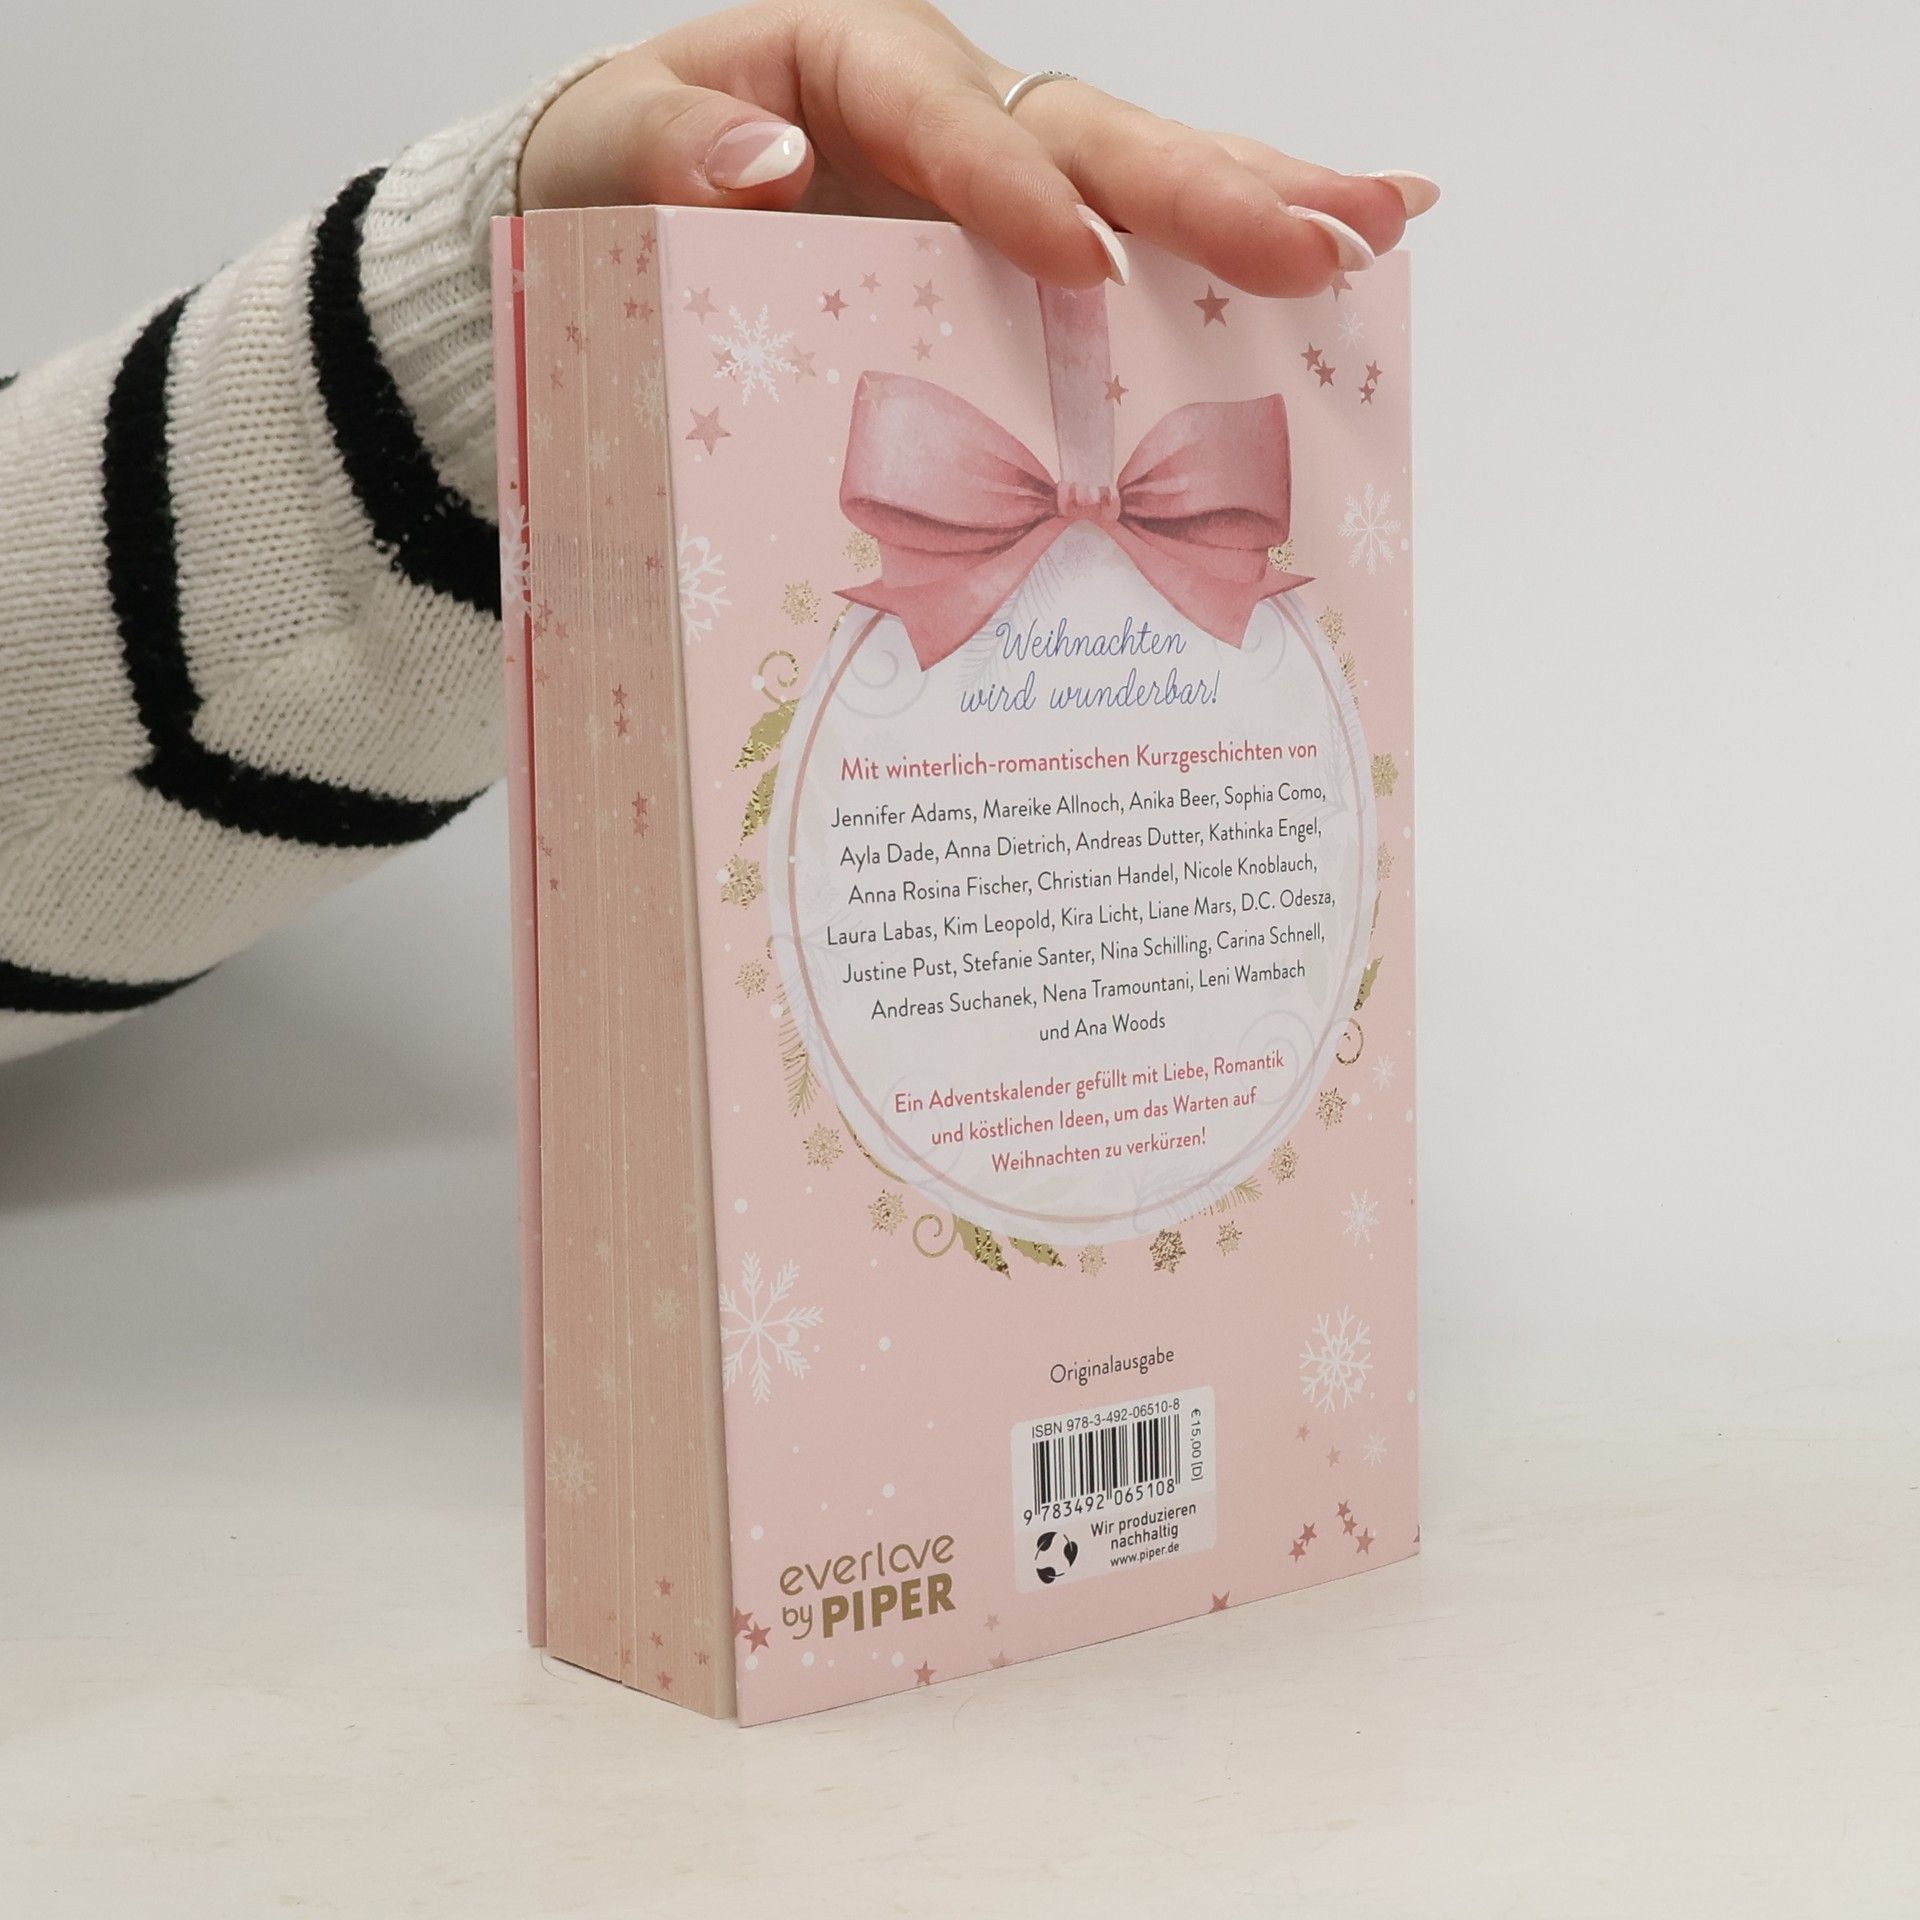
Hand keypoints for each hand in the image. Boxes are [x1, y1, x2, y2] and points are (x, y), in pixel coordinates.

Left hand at [519, 0, 1436, 295]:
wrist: (639, 203)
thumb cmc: (628, 175)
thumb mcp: (613, 147)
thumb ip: (671, 143)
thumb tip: (767, 161)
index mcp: (856, 64)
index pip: (953, 124)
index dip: (1018, 192)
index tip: (1083, 265)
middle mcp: (956, 103)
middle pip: (1098, 134)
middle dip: (1211, 194)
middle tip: (1328, 241)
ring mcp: (1003, 168)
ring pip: (1148, 169)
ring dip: (1266, 202)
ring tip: (1383, 227)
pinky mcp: (1027, 236)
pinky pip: (1139, 229)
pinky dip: (1238, 235)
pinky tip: (1351, 239)